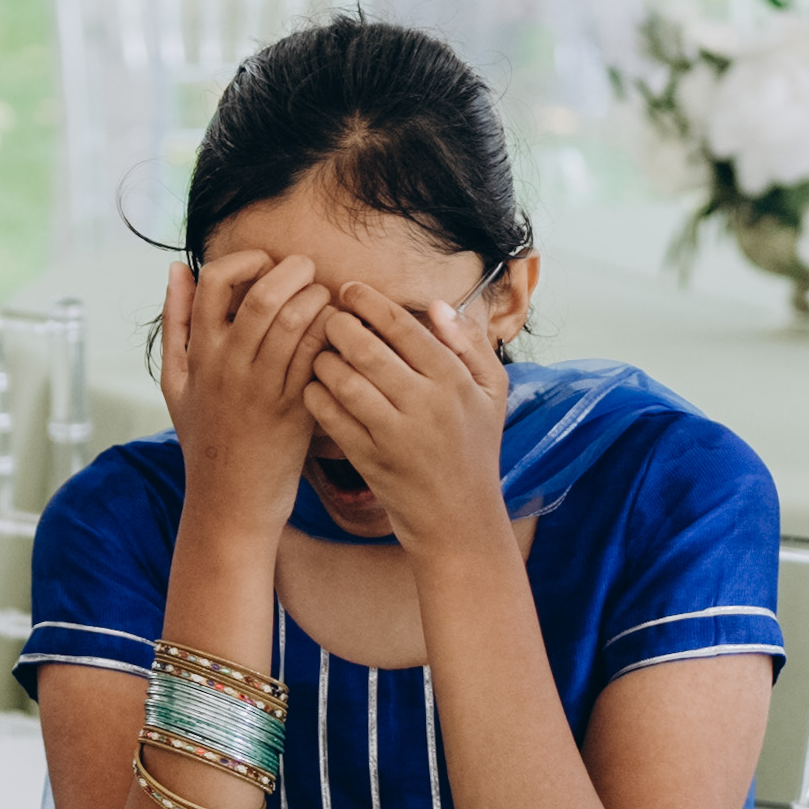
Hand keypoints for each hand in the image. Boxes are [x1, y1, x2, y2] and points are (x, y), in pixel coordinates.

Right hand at [160, 247, 329, 521]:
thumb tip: (177, 267)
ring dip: (316, 297)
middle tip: (307, 270)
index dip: (246, 260)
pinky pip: (317, 357)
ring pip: (295, 322)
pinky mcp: (295, 410)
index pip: (215, 282)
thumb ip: (174, 321)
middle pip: (263, 295)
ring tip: (322, 297)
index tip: (265, 264)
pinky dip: (329, 333)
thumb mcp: (175, 381)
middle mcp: (228, 368)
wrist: (228, 503)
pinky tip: (333, 331)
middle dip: (293, 270)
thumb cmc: (204, 437)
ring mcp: (263, 390)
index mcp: (199, 355)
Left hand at [305, 284, 510, 553]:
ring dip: (324, 360)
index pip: (404, 327)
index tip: (349, 290)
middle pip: (367, 349)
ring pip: (344, 382)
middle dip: (338, 325)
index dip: (370, 302)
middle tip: (328, 317)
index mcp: (454, 381)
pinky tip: (316, 386)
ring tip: (321, 352)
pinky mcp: (370, 460)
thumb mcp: (492, 393)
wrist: (459, 519)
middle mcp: (426, 405)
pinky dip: (317, 396)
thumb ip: (470, 345)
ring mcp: (395, 435)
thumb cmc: (476, 447)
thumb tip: (438, 306)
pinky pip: (332, 418)